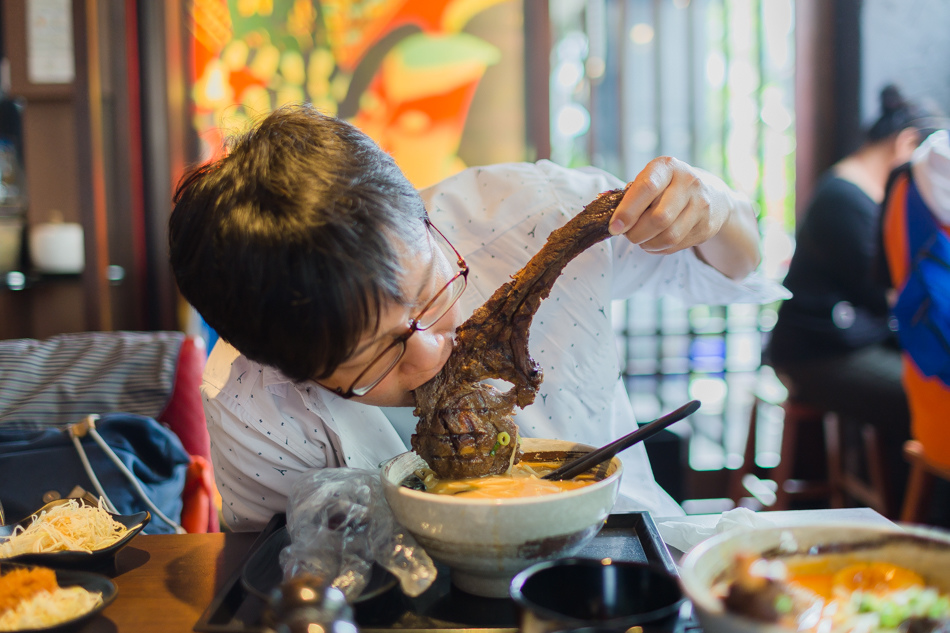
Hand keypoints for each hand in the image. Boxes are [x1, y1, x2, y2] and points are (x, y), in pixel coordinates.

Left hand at [608, 156, 759, 278]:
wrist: (712, 195)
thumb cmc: (668, 188)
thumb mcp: (651, 180)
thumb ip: (630, 193)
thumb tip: (603, 208)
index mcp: (668, 167)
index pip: (646, 188)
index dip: (627, 211)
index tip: (614, 228)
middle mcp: (688, 182)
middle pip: (659, 218)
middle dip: (636, 233)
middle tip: (627, 235)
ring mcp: (701, 205)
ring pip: (669, 236)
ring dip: (647, 243)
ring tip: (640, 238)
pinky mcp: (707, 226)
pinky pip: (676, 245)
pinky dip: (659, 249)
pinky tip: (654, 242)